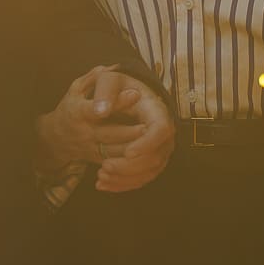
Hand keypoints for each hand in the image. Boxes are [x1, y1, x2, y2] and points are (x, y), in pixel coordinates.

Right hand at [35, 65, 149, 174]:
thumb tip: (111, 67)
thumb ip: (93, 78)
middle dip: (129, 131)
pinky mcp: (97, 159)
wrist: (54, 139)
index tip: (134, 94)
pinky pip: (114, 163)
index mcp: (78, 112)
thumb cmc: (70, 108)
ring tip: (151, 140)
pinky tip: (145, 154)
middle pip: (108, 134)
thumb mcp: (75, 89)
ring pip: (113, 151)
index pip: (96, 108)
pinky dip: (129, 161)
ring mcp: (90, 148)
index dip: (114, 102)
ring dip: (133, 148)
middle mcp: (84, 132)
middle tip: (149, 126)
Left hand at [87, 68, 171, 192]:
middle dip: (130, 166)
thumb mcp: (110, 80)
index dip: (147, 144)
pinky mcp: (151, 161)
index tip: (127, 152)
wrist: (127, 94)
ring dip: (125, 178)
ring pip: (149, 172)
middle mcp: (163, 133)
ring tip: (101, 176)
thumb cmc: (119, 86)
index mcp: (156, 111)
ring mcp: (160, 149)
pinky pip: (142, 178)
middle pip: (155, 156)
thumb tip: (100, 111)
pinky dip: (123, 184)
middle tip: (105, 166)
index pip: (161, 129)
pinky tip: (102, 185)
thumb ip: (104, 92)